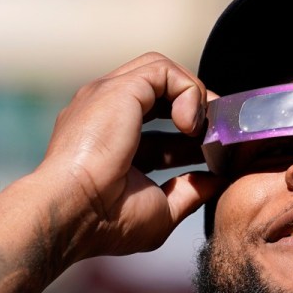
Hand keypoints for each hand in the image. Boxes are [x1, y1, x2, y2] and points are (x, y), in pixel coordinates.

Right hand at [38, 53, 222, 257]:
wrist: (73, 212)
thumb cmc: (106, 221)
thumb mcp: (161, 210)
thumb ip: (189, 191)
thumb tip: (216, 180)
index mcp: (111, 137)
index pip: (158, 119)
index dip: (190, 131)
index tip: (212, 153)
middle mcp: (107, 110)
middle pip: (161, 90)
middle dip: (197, 108)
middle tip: (219, 136)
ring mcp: (109, 96)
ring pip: (162, 71)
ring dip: (194, 98)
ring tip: (203, 131)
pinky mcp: (119, 88)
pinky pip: (165, 71)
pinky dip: (188, 93)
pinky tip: (189, 126)